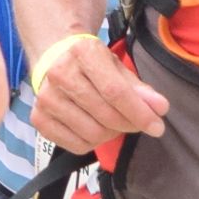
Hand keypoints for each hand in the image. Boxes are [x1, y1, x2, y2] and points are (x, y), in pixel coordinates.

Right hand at [27, 36, 166, 150]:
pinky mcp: (38, 119)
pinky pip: (76, 145)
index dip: (139, 112)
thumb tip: (160, 108)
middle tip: (137, 123)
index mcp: (82, 52)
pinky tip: (95, 128)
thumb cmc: (92, 65)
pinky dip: (93, 143)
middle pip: (105, 115)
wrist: (55, 60)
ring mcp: (46, 98)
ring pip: (92, 134)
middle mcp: (59, 74)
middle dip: (129, 124)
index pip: (114, 91)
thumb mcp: (117, 68)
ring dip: (111, 134)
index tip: (158, 126)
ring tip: (114, 122)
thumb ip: (140, 89)